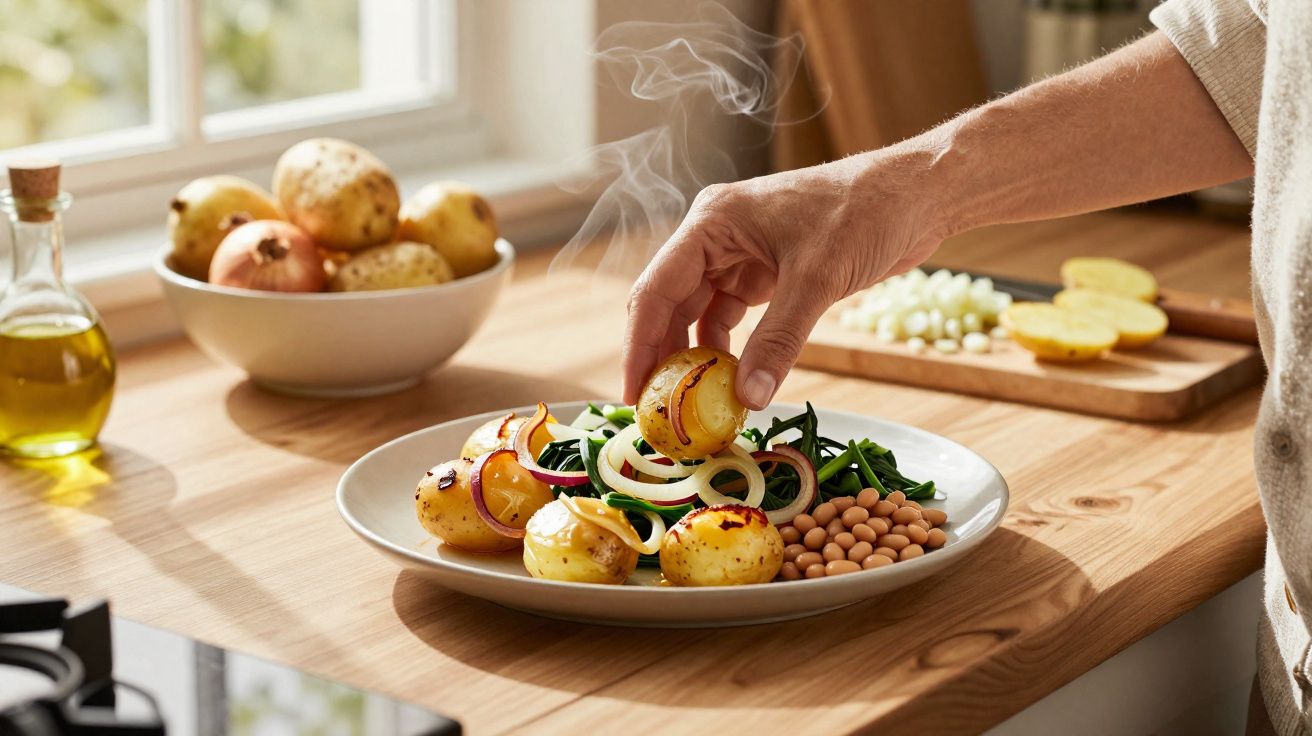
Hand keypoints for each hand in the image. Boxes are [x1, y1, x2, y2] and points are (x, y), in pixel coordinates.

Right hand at [621, 148, 947, 408]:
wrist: (917, 195)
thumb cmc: (864, 213)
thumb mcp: (817, 278)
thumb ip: (779, 340)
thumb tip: (748, 397)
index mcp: (713, 222)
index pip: (655, 290)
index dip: (639, 346)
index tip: (634, 394)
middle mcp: (717, 236)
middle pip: (670, 305)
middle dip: (662, 358)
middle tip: (657, 412)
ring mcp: (740, 254)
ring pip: (699, 315)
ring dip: (695, 358)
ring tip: (690, 406)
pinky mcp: (767, 272)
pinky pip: (731, 318)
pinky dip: (729, 350)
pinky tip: (731, 382)